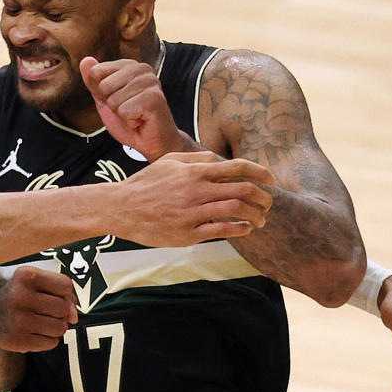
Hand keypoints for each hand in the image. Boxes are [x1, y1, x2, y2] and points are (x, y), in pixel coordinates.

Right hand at [0, 266, 76, 352]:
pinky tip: (34, 333)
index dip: (66, 294)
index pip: (66, 285)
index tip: (55, 297)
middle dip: (61, 312)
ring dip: (56, 327)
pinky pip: (51, 342)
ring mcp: (19, 320)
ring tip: (40, 322)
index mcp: (25, 276)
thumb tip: (74, 317)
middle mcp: (20, 296)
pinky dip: (48, 339)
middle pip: (64, 308)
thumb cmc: (16, 297)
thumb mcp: (33, 285)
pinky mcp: (18, 340)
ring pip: (61, 327)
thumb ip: (60, 294)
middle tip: (45, 311)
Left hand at [80, 56, 193, 160]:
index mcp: (130, 65)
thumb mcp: (105, 100)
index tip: (119, 100)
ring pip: (113, 100)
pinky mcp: (154, 98)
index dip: (102, 93)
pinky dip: (129, 121)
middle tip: (128, 110)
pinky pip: (124, 110)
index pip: (96, 72)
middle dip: (111, 104)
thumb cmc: (131, 121)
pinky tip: (141, 120)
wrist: (153, 143)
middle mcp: (142, 68)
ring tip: (136, 114)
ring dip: (121, 114)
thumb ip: (94, 81)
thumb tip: (85, 60)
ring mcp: (150, 81)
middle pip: (103, 86)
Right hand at [116, 152, 274, 245]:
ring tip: (260, 219)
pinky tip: (245, 228)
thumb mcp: (168, 162)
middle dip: (263, 197)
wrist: (120, 208)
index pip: (238, 167)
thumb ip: (196, 158)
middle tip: (268, 203)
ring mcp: (193, 212)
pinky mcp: (188, 233)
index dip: (260, 172)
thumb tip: (219, 159)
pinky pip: (222, 231)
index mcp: (194, 171)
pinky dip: (239, 229)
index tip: (270, 180)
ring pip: (236, 210)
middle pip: (243, 189)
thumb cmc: (145, 184)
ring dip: (255, 215)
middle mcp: (197, 190)